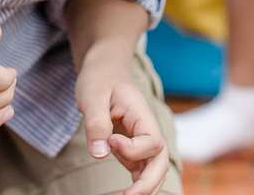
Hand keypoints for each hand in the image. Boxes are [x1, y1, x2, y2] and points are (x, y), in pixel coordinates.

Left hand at [77, 69, 168, 194]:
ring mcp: (141, 139)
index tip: (110, 140)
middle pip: (161, 160)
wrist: (103, 71)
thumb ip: (97, 123)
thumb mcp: (92, 96)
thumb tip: (100, 153)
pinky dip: (137, 183)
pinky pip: (141, 169)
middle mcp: (147, 128)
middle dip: (149, 182)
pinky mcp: (132, 148)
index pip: (151, 141)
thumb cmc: (99, 79)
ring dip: (146, 186)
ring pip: (154, 168)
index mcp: (142, 114)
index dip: (132, 148)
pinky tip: (128, 192)